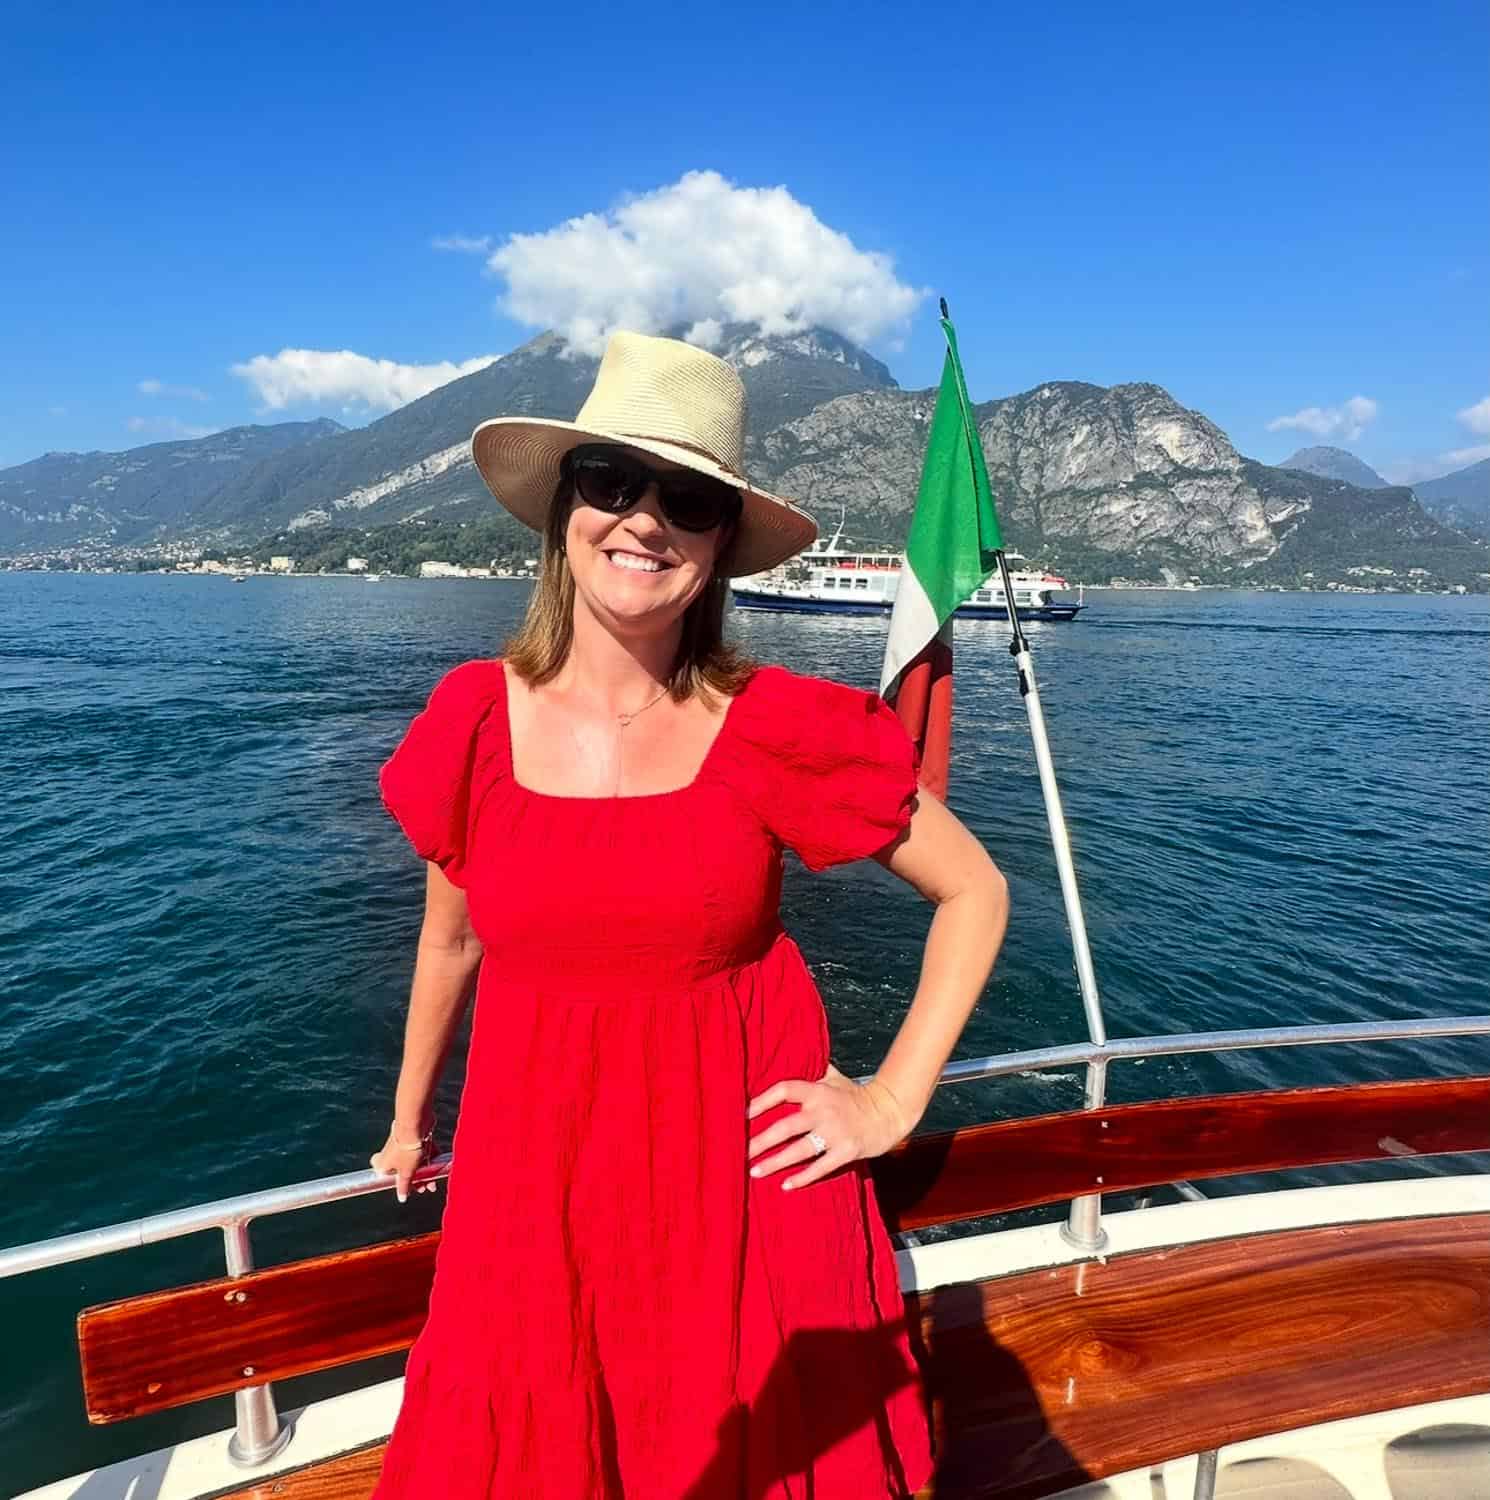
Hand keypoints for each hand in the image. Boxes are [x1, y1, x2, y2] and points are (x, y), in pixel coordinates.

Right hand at [369, 1119, 438, 1204]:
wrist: (416, 1124)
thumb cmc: (407, 1149)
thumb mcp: (406, 1172)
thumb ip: (404, 1186)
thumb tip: (401, 1198)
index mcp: (383, 1163)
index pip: (385, 1176)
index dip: (398, 1184)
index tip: (409, 1190)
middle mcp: (391, 1154)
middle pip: (402, 1169)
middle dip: (415, 1179)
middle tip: (424, 1187)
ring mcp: (403, 1144)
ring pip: (414, 1160)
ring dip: (425, 1170)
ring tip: (434, 1180)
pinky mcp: (415, 1136)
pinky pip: (422, 1150)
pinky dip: (430, 1157)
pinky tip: (439, 1165)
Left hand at [746, 1066, 917, 1191]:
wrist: (889, 1112)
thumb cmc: (857, 1095)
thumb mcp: (834, 1077)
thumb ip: (813, 1070)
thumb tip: (790, 1053)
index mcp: (818, 1091)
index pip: (784, 1090)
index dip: (761, 1101)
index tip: (742, 1113)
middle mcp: (823, 1110)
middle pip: (785, 1126)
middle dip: (760, 1140)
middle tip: (739, 1151)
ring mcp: (835, 1132)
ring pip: (799, 1150)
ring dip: (775, 1162)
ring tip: (754, 1170)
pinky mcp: (846, 1151)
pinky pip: (821, 1167)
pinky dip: (803, 1177)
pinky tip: (785, 1185)